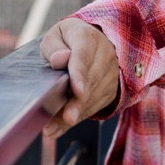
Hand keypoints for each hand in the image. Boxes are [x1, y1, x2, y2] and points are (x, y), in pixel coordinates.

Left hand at [40, 16, 120, 133]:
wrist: (90, 42)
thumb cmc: (67, 41)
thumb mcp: (55, 37)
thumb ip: (54, 47)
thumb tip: (59, 60)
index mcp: (88, 38)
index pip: (83, 57)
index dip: (80, 75)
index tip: (77, 91)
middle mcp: (105, 55)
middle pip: (92, 81)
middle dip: (78, 102)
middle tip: (66, 118)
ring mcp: (111, 73)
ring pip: (95, 96)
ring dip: (77, 113)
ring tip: (53, 128)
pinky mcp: (111, 89)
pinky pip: (96, 106)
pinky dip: (79, 116)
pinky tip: (61, 125)